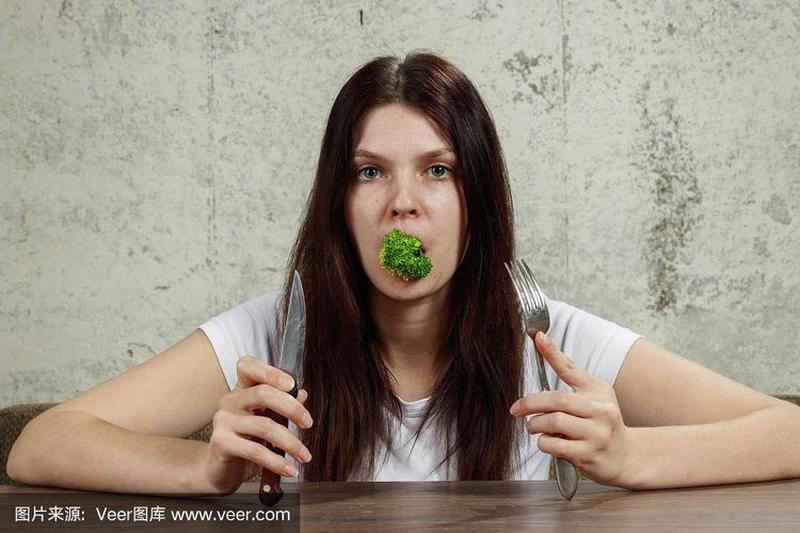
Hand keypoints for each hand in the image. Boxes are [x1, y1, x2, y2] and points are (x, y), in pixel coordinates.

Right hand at [200, 356, 312, 493]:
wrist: (220, 469)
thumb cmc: (247, 441)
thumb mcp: (267, 421)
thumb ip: (282, 407)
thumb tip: (302, 394)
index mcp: (241, 389)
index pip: (248, 366)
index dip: (271, 372)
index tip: (292, 384)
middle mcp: (230, 400)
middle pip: (263, 393)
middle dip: (292, 408)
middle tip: (308, 423)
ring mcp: (223, 420)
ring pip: (264, 426)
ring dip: (290, 442)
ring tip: (304, 455)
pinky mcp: (221, 443)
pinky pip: (255, 451)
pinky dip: (277, 461)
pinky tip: (289, 469)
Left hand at [510, 332, 635, 486]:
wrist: (626, 457)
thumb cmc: (601, 424)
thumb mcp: (593, 397)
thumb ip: (570, 378)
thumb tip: (544, 347)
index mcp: (598, 391)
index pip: (572, 369)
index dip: (553, 353)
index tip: (538, 337)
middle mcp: (601, 410)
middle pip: (557, 399)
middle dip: (530, 403)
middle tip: (517, 409)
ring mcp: (597, 433)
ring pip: (554, 422)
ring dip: (536, 424)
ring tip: (533, 426)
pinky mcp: (590, 455)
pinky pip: (555, 445)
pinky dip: (544, 442)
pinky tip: (547, 442)